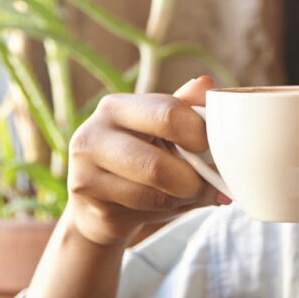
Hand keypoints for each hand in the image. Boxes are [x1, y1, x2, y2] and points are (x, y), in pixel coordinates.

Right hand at [63, 75, 220, 246]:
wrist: (99, 207)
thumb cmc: (140, 161)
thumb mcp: (161, 132)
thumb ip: (184, 109)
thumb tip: (206, 84)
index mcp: (115, 107)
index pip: (167, 113)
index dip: (200, 133)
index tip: (213, 147)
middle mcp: (92, 136)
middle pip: (156, 164)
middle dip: (195, 180)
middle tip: (213, 185)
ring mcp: (85, 174)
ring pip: (153, 194)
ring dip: (185, 198)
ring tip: (195, 194)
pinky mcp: (91, 210)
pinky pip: (143, 213)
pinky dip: (170, 212)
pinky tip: (173, 206)